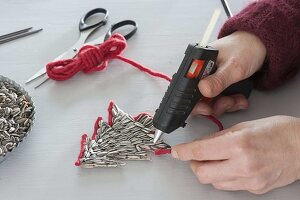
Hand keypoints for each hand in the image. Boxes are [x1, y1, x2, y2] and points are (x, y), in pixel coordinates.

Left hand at [171, 116, 299, 193]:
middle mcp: (243, 165)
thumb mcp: (244, 126)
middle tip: (194, 156)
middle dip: (193, 165)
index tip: (177, 152)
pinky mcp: (255, 188)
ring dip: (208, 171)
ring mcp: (250, 180)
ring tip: (214, 159)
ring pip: (215, 182)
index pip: (200, 152)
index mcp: (239, 144)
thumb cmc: (279, 131)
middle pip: (203, 174)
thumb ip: (219, 137)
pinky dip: (224, 176)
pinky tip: (229, 166)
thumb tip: (201, 144)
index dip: (183, 152)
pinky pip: (230, 186)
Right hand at [193, 31, 265, 115]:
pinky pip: (219, 101)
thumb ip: (218, 80)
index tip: (208, 108)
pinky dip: (230, 103)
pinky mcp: (218, 86)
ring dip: (225, 105)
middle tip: (226, 103)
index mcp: (196, 65)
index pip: (186, 89)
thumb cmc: (245, 48)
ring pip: (210, 103)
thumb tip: (203, 90)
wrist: (259, 44)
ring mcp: (209, 81)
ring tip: (236, 99)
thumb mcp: (233, 66)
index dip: (193, 102)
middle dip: (213, 106)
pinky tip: (239, 98)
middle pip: (196, 99)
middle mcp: (200, 74)